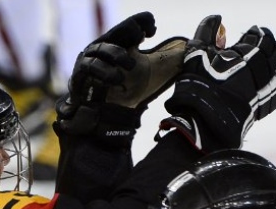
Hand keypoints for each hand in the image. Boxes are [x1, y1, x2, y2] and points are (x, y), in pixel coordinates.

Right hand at [56, 12, 184, 143]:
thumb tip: (196, 45)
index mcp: (122, 43)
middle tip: (142, 39)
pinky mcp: (79, 78)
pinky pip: (87, 69)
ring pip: (99, 49)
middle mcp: (104, 49)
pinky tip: (117, 80)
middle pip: (114, 32)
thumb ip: (174, 57)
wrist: (110, 119)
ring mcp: (89, 62)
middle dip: (127, 31)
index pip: (131, 25)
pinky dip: (102, 72)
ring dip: (115, 55)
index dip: (142, 22)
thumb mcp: (157, 71)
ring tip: (128, 68)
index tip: (153, 30)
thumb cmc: (131, 93)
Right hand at [160, 15, 275, 150]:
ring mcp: (268, 84)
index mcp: (250, 51)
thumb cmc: (201, 82)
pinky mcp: (269, 101)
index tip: (255, 32)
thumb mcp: (198, 52)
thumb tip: (217, 17)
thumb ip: (207, 31)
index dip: (259, 33)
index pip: (262, 36)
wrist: (207, 115)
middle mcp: (263, 65)